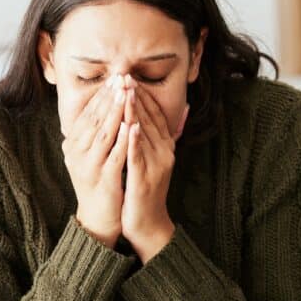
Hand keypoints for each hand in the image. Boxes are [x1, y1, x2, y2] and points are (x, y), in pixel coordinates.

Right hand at [63, 74, 130, 247]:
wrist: (98, 217)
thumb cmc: (98, 182)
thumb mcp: (90, 155)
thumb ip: (92, 133)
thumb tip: (101, 107)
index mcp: (72, 145)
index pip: (87, 114)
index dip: (101, 96)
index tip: (114, 79)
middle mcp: (76, 154)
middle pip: (94, 119)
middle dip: (109, 98)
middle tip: (121, 78)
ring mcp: (89, 166)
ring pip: (103, 133)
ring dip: (115, 112)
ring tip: (126, 94)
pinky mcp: (104, 178)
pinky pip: (115, 154)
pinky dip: (124, 138)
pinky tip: (133, 124)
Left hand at [121, 87, 188, 261]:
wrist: (148, 223)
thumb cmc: (145, 190)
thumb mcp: (152, 160)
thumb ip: (156, 137)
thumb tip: (174, 113)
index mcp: (165, 146)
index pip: (154, 115)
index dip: (143, 95)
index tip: (130, 77)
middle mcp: (164, 153)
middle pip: (150, 120)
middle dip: (137, 97)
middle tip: (125, 77)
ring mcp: (156, 165)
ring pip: (145, 134)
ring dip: (135, 112)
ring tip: (126, 93)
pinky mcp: (145, 179)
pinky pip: (139, 156)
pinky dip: (135, 141)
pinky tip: (129, 126)